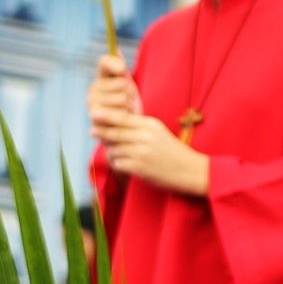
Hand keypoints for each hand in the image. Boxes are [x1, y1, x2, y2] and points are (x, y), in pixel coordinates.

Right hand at [87, 54, 141, 127]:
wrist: (126, 129)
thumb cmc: (127, 104)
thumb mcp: (126, 84)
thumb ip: (120, 68)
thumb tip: (116, 50)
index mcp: (99, 78)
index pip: (104, 61)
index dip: (116, 65)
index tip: (122, 71)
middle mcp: (92, 90)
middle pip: (121, 83)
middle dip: (131, 94)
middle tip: (127, 102)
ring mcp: (92, 105)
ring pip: (123, 98)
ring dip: (130, 107)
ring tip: (125, 112)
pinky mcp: (96, 120)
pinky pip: (121, 113)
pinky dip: (126, 118)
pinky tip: (121, 122)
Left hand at [95, 112, 209, 195]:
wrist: (191, 171)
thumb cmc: (173, 152)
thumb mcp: (159, 133)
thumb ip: (140, 127)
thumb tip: (115, 124)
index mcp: (151, 125)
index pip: (124, 117)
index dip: (106, 115)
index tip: (94, 112)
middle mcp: (145, 136)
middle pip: (115, 131)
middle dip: (102, 131)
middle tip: (91, 130)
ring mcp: (141, 152)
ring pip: (115, 148)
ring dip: (112, 151)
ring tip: (116, 153)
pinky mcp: (139, 167)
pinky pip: (118, 163)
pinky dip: (118, 164)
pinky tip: (123, 165)